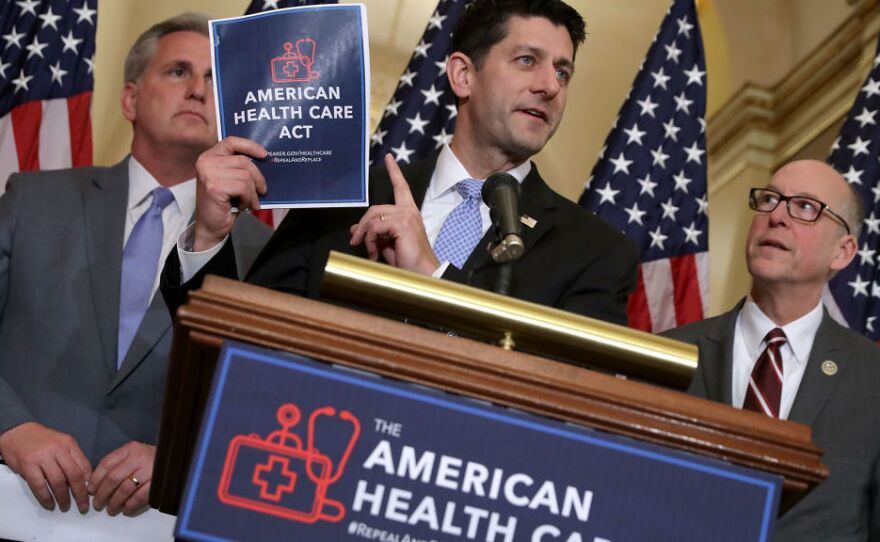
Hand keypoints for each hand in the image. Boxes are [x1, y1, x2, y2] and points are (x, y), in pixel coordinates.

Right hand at [0, 422, 90, 512]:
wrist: (18, 432)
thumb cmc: (42, 440)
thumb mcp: (61, 443)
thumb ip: (72, 458)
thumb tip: (84, 479)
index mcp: (69, 444)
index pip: (84, 465)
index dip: (89, 482)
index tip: (91, 493)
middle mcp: (58, 449)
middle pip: (74, 475)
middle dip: (80, 493)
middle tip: (83, 506)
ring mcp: (42, 457)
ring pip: (58, 481)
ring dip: (63, 498)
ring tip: (65, 507)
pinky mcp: (28, 465)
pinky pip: (39, 485)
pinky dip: (46, 497)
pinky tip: (50, 504)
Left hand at [89, 441, 154, 515]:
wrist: (176, 459)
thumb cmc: (151, 458)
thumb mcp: (134, 454)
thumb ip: (116, 464)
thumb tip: (94, 484)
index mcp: (131, 449)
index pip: (106, 464)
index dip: (95, 479)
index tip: (91, 490)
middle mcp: (139, 457)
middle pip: (113, 478)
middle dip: (102, 494)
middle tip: (98, 504)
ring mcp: (149, 470)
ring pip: (124, 489)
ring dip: (114, 502)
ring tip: (111, 509)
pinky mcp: (157, 483)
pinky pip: (139, 497)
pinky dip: (130, 505)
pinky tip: (126, 509)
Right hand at [193, 136, 266, 250]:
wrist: (210, 227)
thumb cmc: (224, 203)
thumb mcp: (230, 180)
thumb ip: (240, 168)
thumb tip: (264, 160)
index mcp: (209, 157)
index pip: (232, 141)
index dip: (250, 146)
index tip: (265, 155)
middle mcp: (206, 162)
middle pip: (244, 161)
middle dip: (258, 178)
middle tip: (262, 191)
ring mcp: (208, 173)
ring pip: (245, 176)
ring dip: (252, 192)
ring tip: (249, 202)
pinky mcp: (214, 187)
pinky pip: (243, 188)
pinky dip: (248, 199)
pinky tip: (242, 206)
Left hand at [349, 153, 439, 274]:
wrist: (421, 274)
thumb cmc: (408, 261)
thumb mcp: (386, 244)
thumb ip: (374, 233)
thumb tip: (356, 228)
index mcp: (408, 212)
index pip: (401, 187)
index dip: (394, 172)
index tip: (388, 158)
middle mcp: (408, 211)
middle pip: (375, 208)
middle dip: (362, 226)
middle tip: (355, 242)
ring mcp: (406, 215)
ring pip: (373, 217)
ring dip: (365, 236)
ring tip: (369, 251)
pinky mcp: (402, 223)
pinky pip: (376, 226)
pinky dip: (370, 240)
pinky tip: (375, 254)